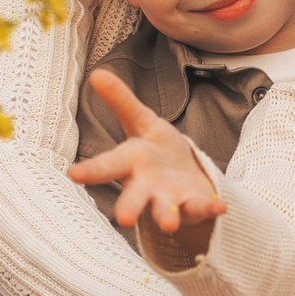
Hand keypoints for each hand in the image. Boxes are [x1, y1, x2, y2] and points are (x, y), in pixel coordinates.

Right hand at [67, 69, 220, 244]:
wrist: (183, 177)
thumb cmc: (155, 149)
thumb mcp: (142, 121)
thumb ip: (122, 101)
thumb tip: (97, 73)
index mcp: (131, 162)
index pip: (109, 165)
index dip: (92, 170)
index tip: (74, 174)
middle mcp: (146, 186)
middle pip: (135, 196)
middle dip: (130, 206)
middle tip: (123, 219)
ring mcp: (169, 199)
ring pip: (165, 210)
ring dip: (167, 216)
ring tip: (169, 223)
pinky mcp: (193, 206)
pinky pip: (200, 208)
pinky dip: (209, 208)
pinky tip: (220, 207)